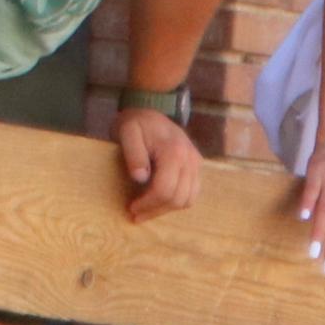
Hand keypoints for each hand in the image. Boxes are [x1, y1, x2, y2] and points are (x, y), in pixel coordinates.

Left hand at [115, 106, 201, 221]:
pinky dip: (176, 202)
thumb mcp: (127, 132)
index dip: (148, 203)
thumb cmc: (136, 122)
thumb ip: (133, 154)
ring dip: (166, 209)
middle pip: (177, 198)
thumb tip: (140, 178)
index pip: (164, 188)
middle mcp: (190, 158)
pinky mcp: (197, 166)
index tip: (131, 208)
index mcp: (174, 150)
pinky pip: (192, 194)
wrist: (151, 110)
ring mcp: (197, 163)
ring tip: (148, 210)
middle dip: (156, 210)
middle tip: (136, 214)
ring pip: (188, 200)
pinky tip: (159, 201)